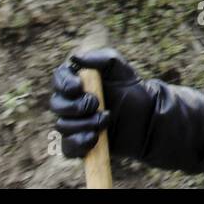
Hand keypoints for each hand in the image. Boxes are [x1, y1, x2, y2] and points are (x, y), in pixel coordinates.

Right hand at [49, 48, 203, 169]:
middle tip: (96, 104)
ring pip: (63, 126)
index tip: (78, 87)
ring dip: (84, 123)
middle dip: (75, 106)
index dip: (64, 84)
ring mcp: (73, 123)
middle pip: (57, 105)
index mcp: (77, 81)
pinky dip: (79, 143)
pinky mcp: (79, 142)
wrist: (146, 116)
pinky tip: (95, 138)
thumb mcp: (122, 69)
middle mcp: (71, 102)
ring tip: (106, 119)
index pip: (58, 79)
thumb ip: (102, 59)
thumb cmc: (132, 89)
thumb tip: (76, 57)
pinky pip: (68, 147)